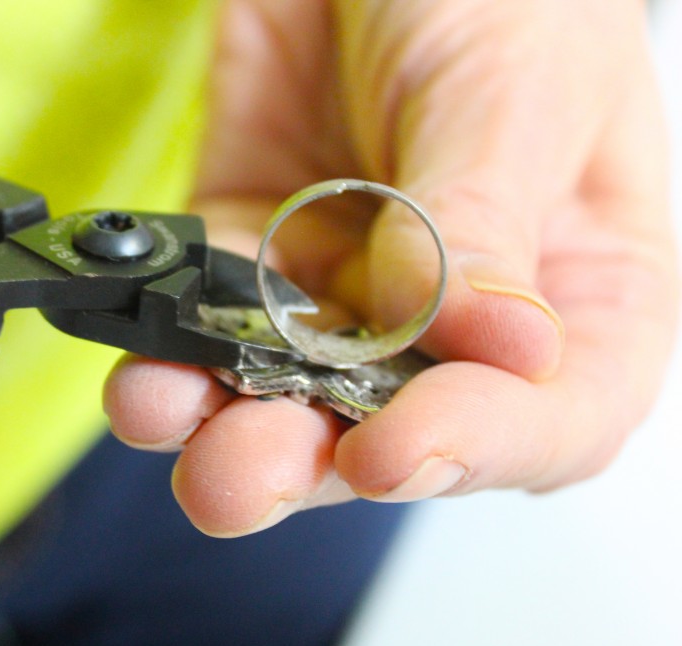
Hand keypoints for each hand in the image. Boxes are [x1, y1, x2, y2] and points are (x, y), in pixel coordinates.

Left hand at [105, 0, 677, 535]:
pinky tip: (143, 365)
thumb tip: (504, 350)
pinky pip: (206, 318)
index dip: (472, 450)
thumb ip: (485, 225)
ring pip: (285, 392)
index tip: (395, 447)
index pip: (546, 418)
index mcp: (576, 289)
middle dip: (309, 460)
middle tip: (239, 478)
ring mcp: (347, 288)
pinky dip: (169, 347)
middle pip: (391, 430)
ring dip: (221, 421)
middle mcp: (455, 313)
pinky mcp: (254, 250)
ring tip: (171, 420)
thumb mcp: (515, 93)